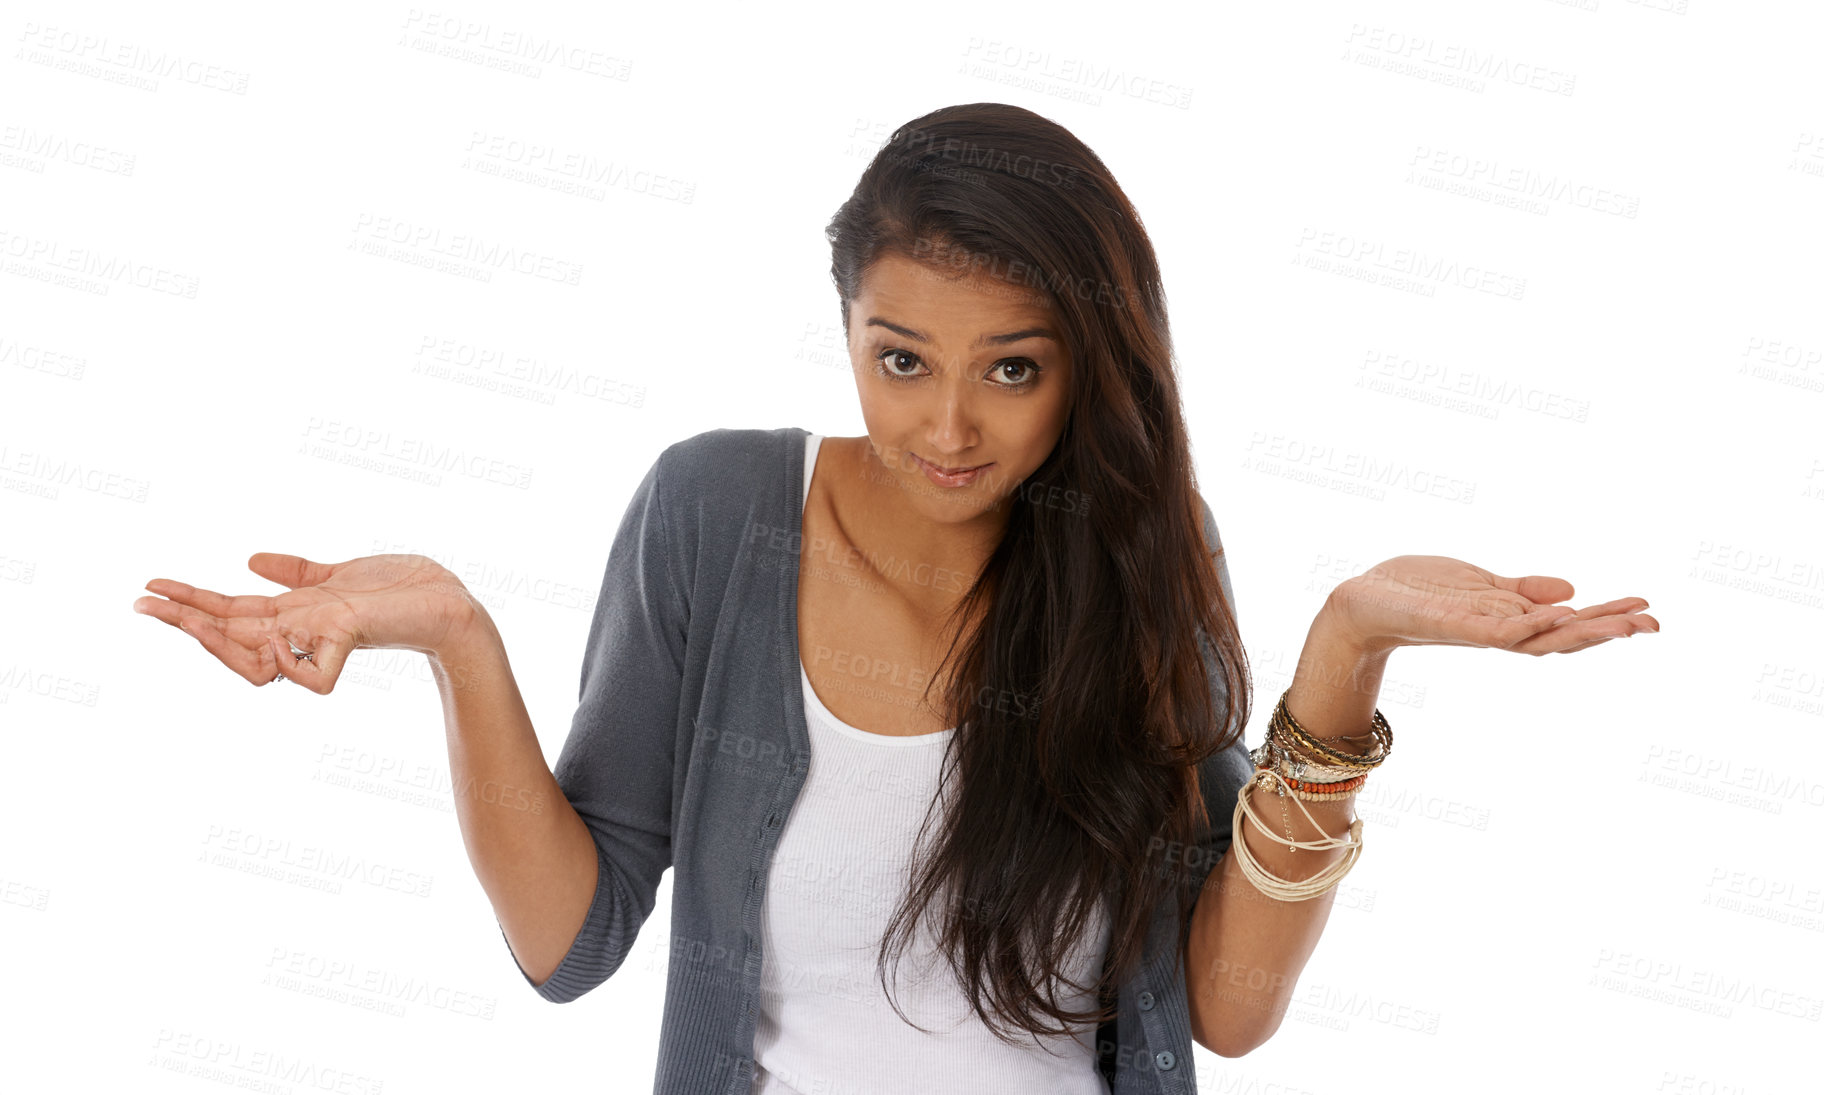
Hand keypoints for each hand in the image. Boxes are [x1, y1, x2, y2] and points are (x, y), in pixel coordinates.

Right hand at [132, 553, 480, 691]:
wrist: (449, 600)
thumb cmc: (402, 587)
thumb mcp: (339, 572)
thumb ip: (298, 571)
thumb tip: (251, 559)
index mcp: (296, 614)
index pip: (231, 615)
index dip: (192, 604)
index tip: (152, 588)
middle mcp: (303, 632)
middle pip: (230, 637)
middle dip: (184, 620)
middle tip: (142, 601)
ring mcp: (324, 641)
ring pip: (256, 661)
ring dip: (217, 638)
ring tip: (183, 614)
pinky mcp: (350, 641)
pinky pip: (309, 675)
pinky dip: (291, 659)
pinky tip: (284, 636)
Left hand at [1323, 555, 1658, 656]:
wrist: (1364, 600)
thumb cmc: (1417, 591)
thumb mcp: (1480, 584)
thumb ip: (1522, 590)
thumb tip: (1571, 589)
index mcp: (1509, 618)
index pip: (1569, 622)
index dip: (1608, 618)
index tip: (1648, 610)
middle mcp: (1500, 631)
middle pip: (1565, 636)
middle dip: (1609, 629)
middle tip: (1653, 622)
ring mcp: (1479, 631)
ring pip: (1540, 638)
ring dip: (1581, 631)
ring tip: (1623, 623)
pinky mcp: (1454, 627)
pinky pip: (1497, 631)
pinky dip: (1528, 626)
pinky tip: (1558, 616)